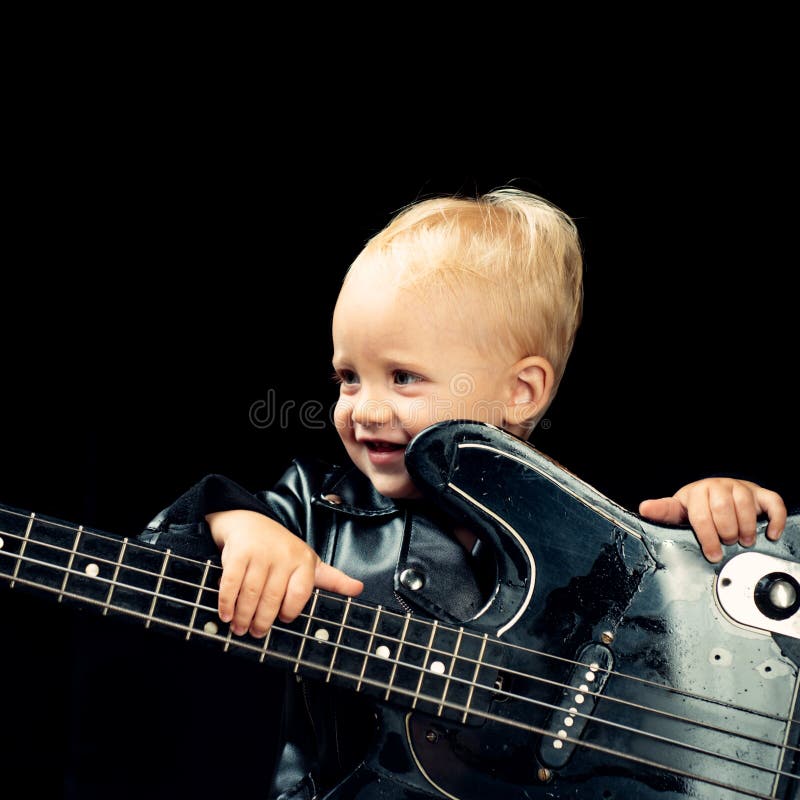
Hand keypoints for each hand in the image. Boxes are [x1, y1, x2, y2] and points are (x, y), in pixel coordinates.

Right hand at [206, 509, 362, 636]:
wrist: (250, 522)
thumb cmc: (283, 549)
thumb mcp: (310, 562)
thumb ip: (332, 579)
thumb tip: (359, 589)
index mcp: (304, 560)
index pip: (300, 593)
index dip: (290, 611)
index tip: (283, 620)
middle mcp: (284, 555)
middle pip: (274, 597)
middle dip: (263, 620)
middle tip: (256, 633)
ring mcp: (261, 553)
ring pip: (252, 592)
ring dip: (244, 615)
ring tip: (240, 628)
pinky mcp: (239, 553)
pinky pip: (232, 582)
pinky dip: (228, 601)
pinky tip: (227, 614)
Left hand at [639, 478, 785, 562]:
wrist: (715, 493)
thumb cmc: (696, 507)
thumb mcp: (679, 511)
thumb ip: (664, 512)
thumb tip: (644, 509)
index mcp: (696, 492)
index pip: (700, 515)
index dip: (707, 537)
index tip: (712, 554)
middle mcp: (718, 486)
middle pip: (723, 510)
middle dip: (725, 532)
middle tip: (726, 543)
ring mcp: (740, 488)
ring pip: (745, 506)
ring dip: (746, 528)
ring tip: (742, 540)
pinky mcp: (759, 493)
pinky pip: (773, 503)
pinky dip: (774, 520)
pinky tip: (770, 533)